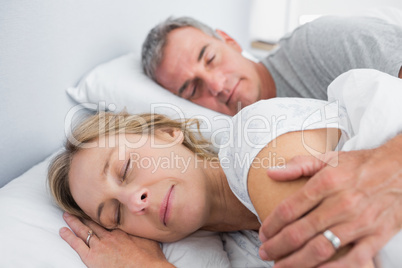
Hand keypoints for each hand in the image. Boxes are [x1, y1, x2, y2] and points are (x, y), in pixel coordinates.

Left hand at [60, 212, 173, 267]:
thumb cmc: (150, 258)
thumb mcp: (149, 239)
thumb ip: (142, 231)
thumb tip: (144, 222)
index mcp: (122, 230)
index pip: (106, 219)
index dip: (99, 213)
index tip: (94, 206)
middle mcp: (109, 235)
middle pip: (93, 222)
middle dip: (84, 215)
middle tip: (76, 207)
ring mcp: (100, 245)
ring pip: (84, 230)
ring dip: (74, 222)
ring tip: (66, 215)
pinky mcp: (92, 257)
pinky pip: (77, 244)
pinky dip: (69, 237)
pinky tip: (62, 231)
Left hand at [258, 136, 401, 266]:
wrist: (401, 169)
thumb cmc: (360, 165)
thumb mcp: (328, 158)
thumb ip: (298, 166)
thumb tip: (270, 172)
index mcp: (326, 182)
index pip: (289, 209)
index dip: (272, 224)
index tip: (262, 233)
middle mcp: (341, 203)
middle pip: (300, 231)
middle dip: (277, 246)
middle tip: (264, 252)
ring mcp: (359, 222)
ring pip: (321, 248)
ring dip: (297, 261)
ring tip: (280, 266)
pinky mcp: (376, 236)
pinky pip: (352, 259)